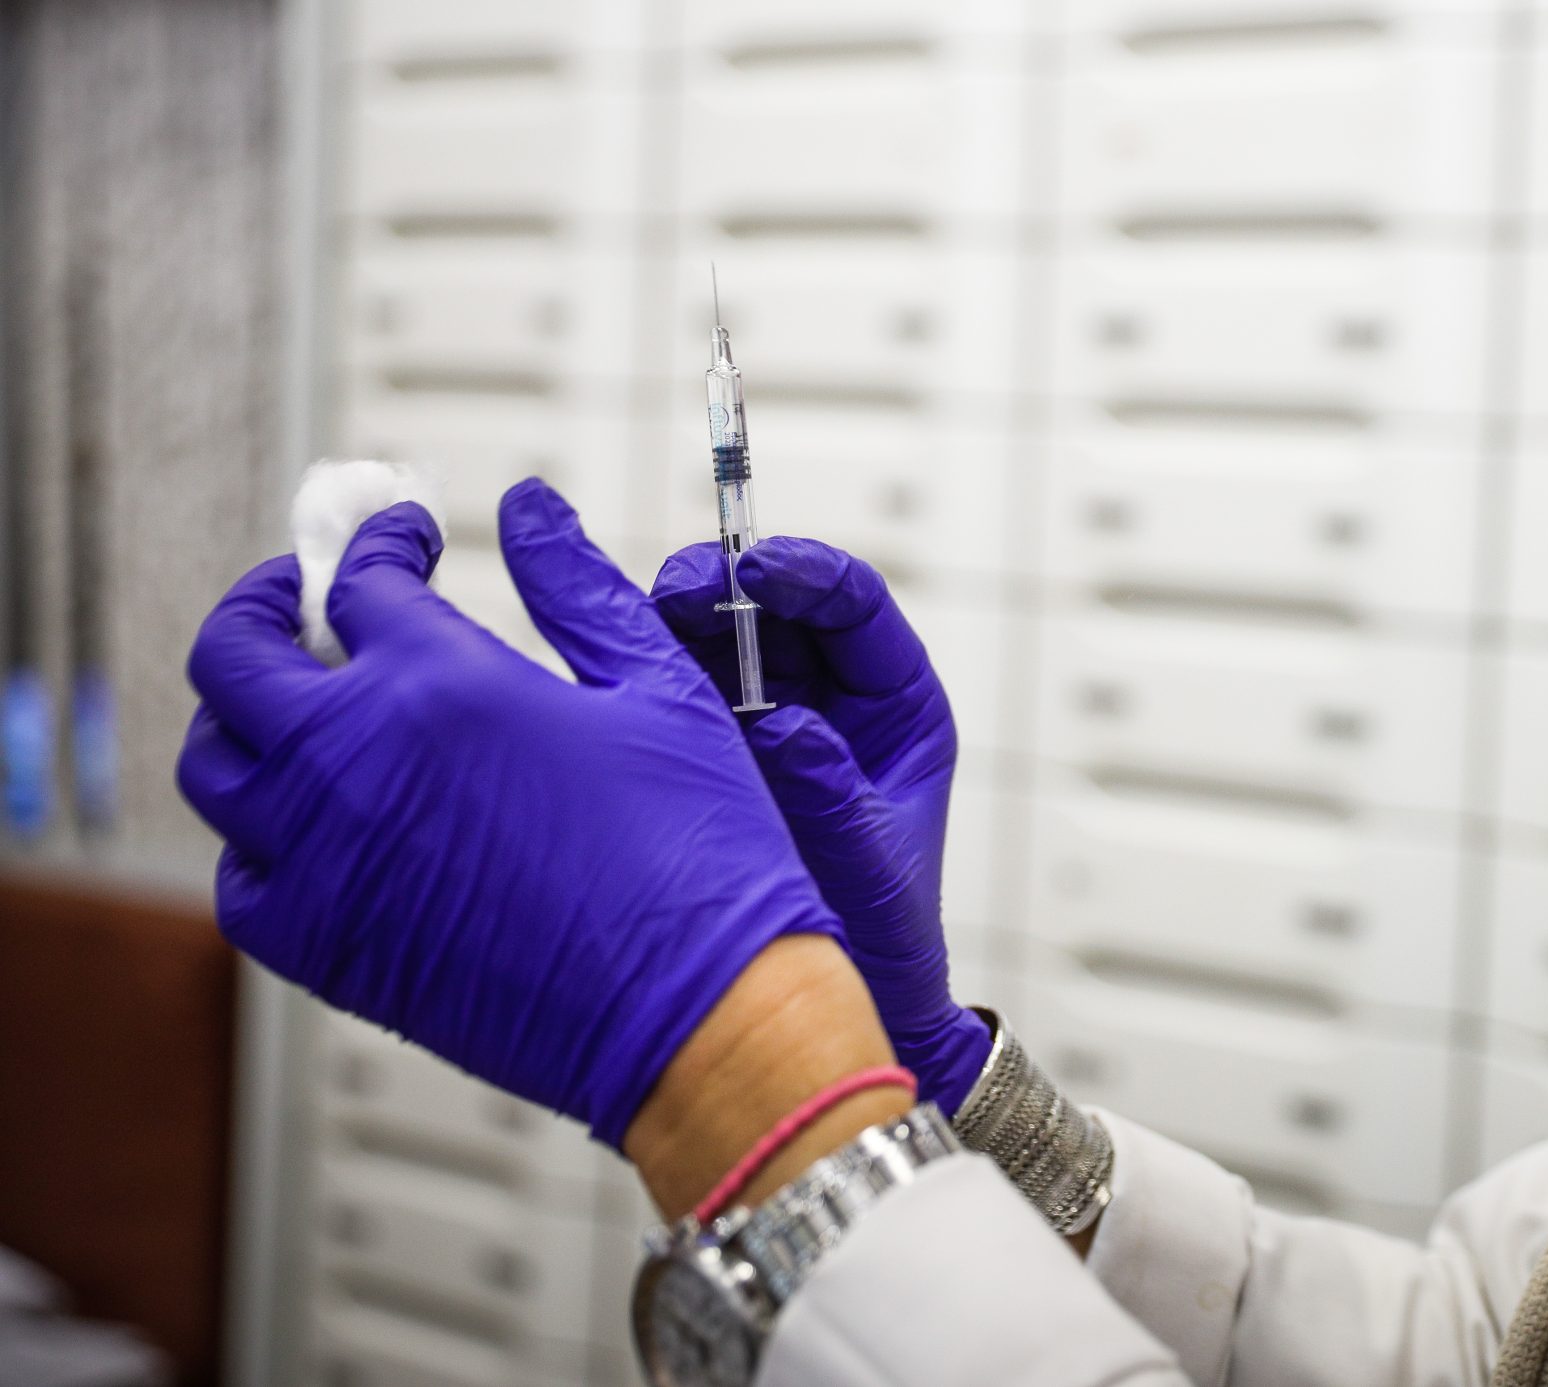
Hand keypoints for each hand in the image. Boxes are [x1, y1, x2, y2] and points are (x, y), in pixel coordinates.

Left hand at [178, 482, 845, 1146]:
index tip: (404, 541)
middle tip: (311, 602)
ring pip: (215, 763)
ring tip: (308, 708)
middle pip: (235, 656)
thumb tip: (529, 506)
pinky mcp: (324, 948)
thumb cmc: (698, 855)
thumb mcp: (659, 687)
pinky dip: (261, 837)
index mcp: (440, 682)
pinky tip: (321, 825)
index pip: (358, 578)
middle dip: (266, 608)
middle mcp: (353, 761)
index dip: (379, 542)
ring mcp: (324, 858)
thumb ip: (579, 585)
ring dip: (248, 718)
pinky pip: (241, 878)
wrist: (699, 1012)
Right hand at [652, 539, 990, 1113]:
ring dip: (683, 624)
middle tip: (680, 591)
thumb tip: (783, 725)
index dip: (808, 575)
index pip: (856, 609)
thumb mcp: (869, 865)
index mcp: (897, 708)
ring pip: (722, 640)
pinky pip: (682, 693)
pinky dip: (652, 675)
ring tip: (640, 624)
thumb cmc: (882, 939)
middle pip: (778, 609)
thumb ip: (830, 793)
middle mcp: (833, 700)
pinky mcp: (712, 751)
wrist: (839, 1009)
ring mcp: (768, 719)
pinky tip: (620, 670)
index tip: (758, 567)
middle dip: (729, 588)